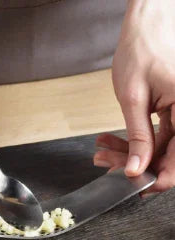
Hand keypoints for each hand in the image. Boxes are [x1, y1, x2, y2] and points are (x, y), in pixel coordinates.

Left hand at [94, 0, 174, 192]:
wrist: (148, 21)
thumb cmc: (142, 49)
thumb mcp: (134, 98)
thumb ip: (139, 137)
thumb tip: (137, 169)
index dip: (159, 178)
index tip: (138, 188)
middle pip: (168, 154)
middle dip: (135, 163)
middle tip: (106, 162)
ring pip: (161, 147)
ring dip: (130, 152)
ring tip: (102, 150)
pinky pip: (159, 134)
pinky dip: (135, 139)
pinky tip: (112, 140)